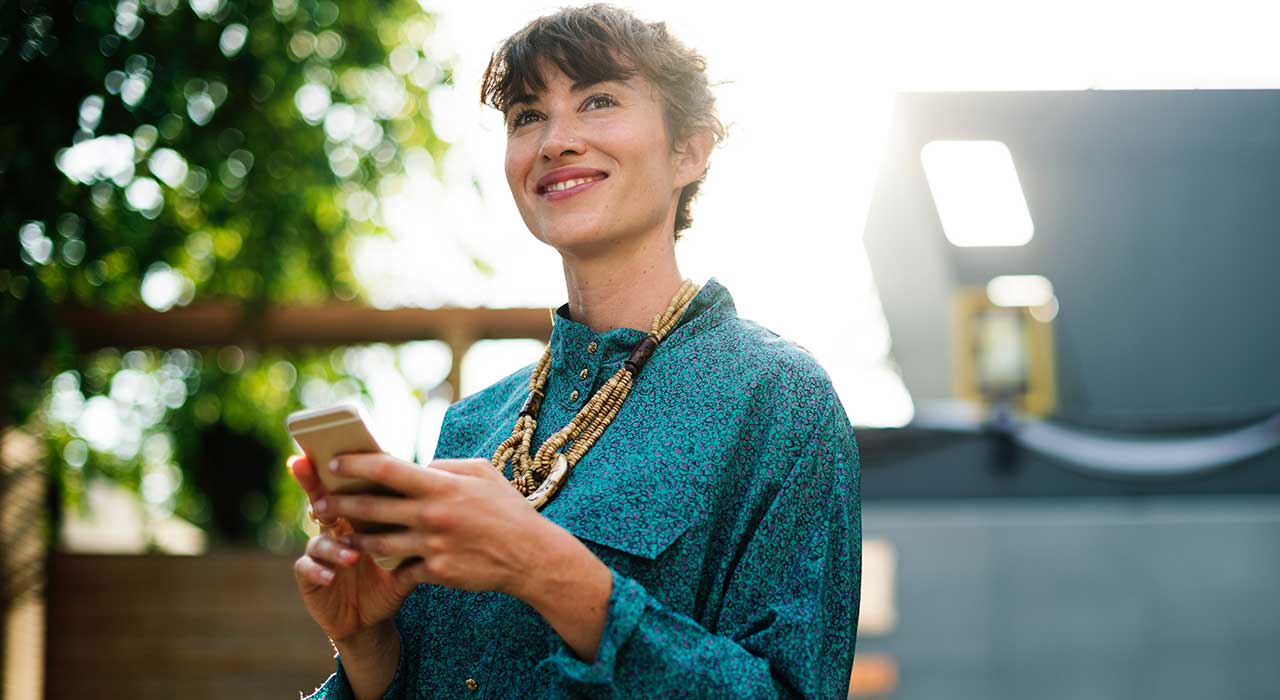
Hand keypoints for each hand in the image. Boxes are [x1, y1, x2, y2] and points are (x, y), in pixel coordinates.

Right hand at [287, 455, 416, 644]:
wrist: (372, 618)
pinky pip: (306, 568)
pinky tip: (331, 576)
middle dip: (313, 485)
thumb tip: (446, 503)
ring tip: (352, 556)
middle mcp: (334, 528)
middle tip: (315, 477)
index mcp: (357, 517)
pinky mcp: (309, 576)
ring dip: (334, 546)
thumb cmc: (391, 579)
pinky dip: (319, 569)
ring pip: (319, 539)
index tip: (337, 451)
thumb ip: (417, 529)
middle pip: (321, 500)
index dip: (340, 469)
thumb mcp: (407, 554)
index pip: (349, 487)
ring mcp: (319, 551)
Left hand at [320, 454, 614, 661]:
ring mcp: (432, 546)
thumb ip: (445, 467)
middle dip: (338, 504)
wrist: (530, 556)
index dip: (355, 465)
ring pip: (377, 543)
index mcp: (441, 485)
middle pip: (371, 508)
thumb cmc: (506, 509)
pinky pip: (402, 568)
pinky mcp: (436, 572)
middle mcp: (432, 515)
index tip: (333, 463)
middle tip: (318, 503)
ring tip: (338, 534)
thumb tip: (418, 466)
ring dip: (354, 538)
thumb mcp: (481, 473)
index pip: (387, 469)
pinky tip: (376, 560)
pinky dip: (389, 563)